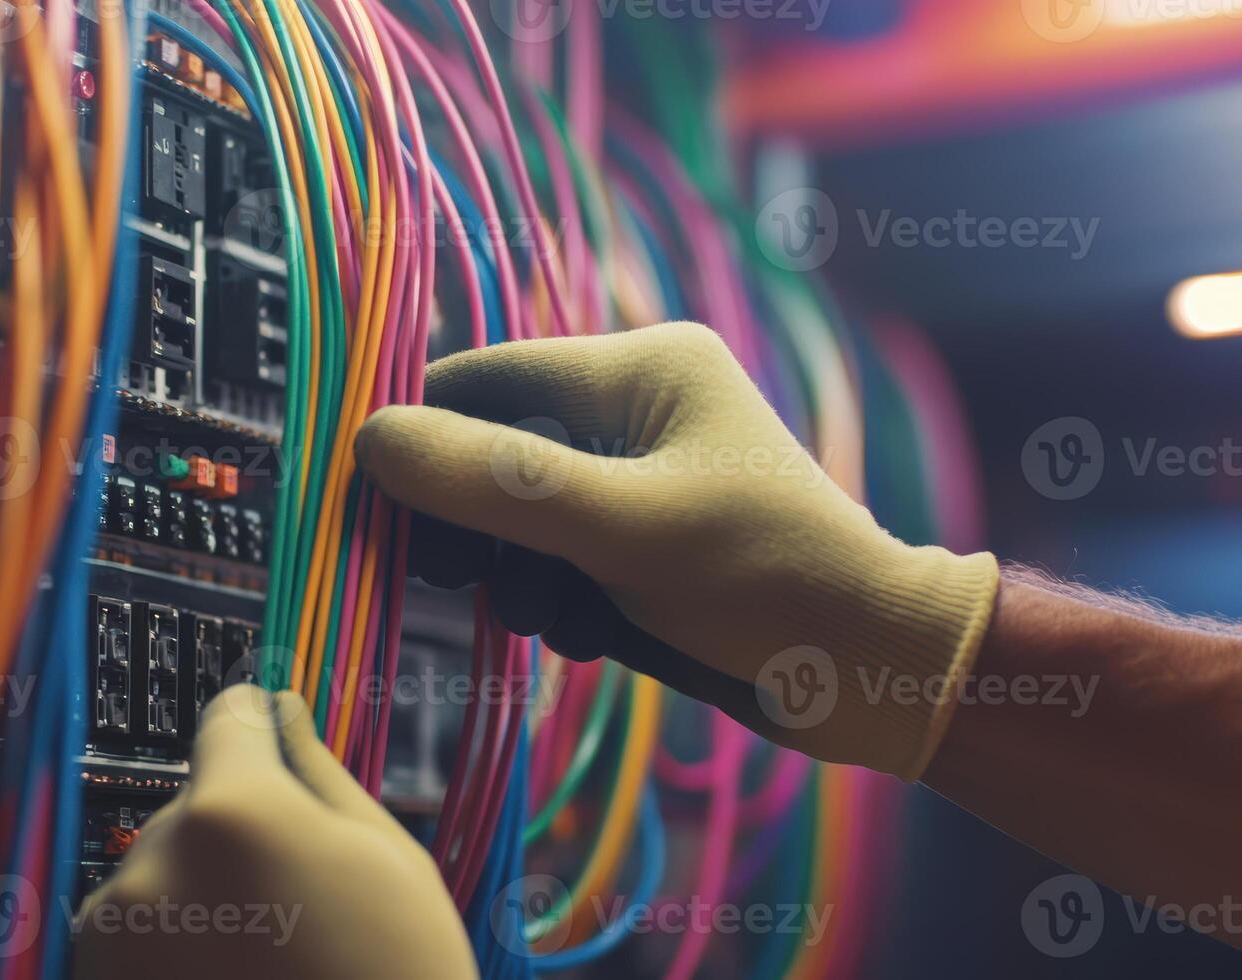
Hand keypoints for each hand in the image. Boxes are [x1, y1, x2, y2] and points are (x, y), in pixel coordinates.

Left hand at [75, 686, 476, 977]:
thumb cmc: (393, 969)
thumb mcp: (385, 858)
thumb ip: (318, 772)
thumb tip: (281, 710)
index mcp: (233, 809)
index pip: (226, 720)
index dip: (252, 721)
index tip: (266, 730)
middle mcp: (153, 858)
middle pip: (194, 803)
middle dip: (236, 828)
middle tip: (299, 894)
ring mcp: (114, 930)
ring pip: (159, 868)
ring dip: (198, 887)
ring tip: (264, 949)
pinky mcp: (97, 976)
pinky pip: (132, 929)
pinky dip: (170, 941)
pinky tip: (228, 973)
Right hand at [354, 322, 998, 777]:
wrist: (870, 673)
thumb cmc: (761, 579)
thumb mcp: (617, 526)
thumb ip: (492, 481)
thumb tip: (370, 439)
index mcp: (641, 368)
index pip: (483, 380)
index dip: (420, 440)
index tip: (373, 510)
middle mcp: (637, 411)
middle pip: (495, 452)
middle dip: (477, 524)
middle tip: (462, 581)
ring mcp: (641, 481)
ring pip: (521, 519)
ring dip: (519, 574)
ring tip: (552, 619)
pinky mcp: (646, 545)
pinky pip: (561, 560)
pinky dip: (560, 600)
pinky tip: (592, 635)